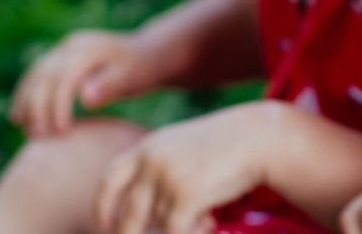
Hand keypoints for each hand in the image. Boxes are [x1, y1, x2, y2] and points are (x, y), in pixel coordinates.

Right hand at [10, 29, 161, 136]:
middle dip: (38, 106)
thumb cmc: (140, 71)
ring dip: (26, 101)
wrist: (145, 54)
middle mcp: (73, 45)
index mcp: (90, 48)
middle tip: (37, 136)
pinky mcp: (59, 56)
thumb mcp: (131, 79)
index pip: (65, 76)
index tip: (61, 132)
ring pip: (35, 73)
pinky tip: (20, 116)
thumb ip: (110, 85)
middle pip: (45, 74)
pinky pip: (36, 74)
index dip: (58, 104)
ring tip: (25, 130)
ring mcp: (64, 49)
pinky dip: (25, 94)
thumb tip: (85, 96)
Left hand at [95, 101, 278, 233]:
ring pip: (159, 225)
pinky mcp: (185, 195)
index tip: (106, 225)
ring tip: (207, 219)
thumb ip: (163, 173)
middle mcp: (151, 161)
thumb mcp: (186, 149)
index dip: (103, 206)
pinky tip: (210, 224)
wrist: (258, 136)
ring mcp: (167, 178)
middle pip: (128, 213)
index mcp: (148, 146)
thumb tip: (149, 220)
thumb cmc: (227, 145)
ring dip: (181, 229)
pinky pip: (175, 232)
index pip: (109, 180)